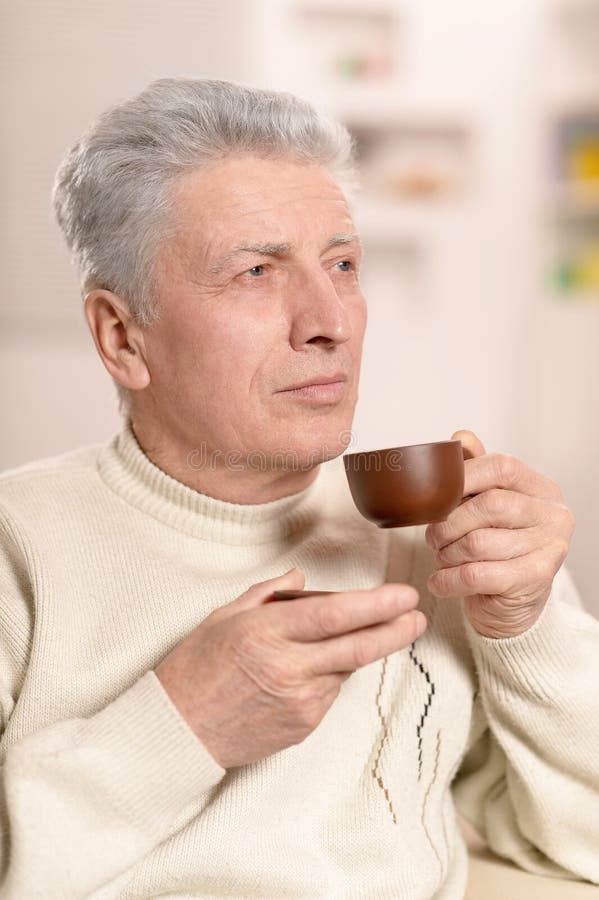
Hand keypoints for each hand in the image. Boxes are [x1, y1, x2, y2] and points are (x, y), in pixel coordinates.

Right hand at [155, 568, 424, 767]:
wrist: (178, 730)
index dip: (377, 605)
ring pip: (346, 668)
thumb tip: (300, 576)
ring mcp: (299, 702)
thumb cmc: (196, 667)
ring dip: (357, 649)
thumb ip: (268, 593)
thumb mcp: (224, 617)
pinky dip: (332, 673)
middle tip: (418, 616)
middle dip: (396, 630)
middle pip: (358, 647)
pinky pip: (331, 691)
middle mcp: (288, 668)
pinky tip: (314, 666)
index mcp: (266, 633)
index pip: (335, 615)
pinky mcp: (304, 726)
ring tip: (346, 635)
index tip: (404, 595)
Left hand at [425, 429, 574, 638]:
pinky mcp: (535, 580)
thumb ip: (477, 470)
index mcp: (542, 489)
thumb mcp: (489, 504)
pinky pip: (476, 575)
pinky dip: (447, 579)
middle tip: (433, 537)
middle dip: (449, 522)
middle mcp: (554, 515)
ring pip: (478, 543)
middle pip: (489, 505)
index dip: (463, 477)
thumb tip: (461, 437)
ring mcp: (549, 548)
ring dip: (447, 554)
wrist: (512, 605)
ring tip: (442, 558)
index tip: (438, 495)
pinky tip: (439, 581)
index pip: (502, 467)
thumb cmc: (498, 547)